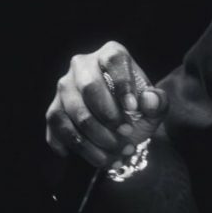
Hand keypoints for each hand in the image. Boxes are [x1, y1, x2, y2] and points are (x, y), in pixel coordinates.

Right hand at [45, 41, 167, 166]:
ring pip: (75, 114)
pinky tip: (99, 158)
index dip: (122, 84)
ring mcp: (64, 89)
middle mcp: (81, 66)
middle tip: (127, 133)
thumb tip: (149, 100)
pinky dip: (81, 149)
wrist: (120, 128)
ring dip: (98, 138)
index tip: (133, 108)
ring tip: (119, 153)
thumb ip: (158, 102)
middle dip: (109, 116)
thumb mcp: (155, 107)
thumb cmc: (138, 110)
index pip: (114, 61)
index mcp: (111, 54)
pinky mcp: (53, 111)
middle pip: (89, 88)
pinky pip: (60, 130)